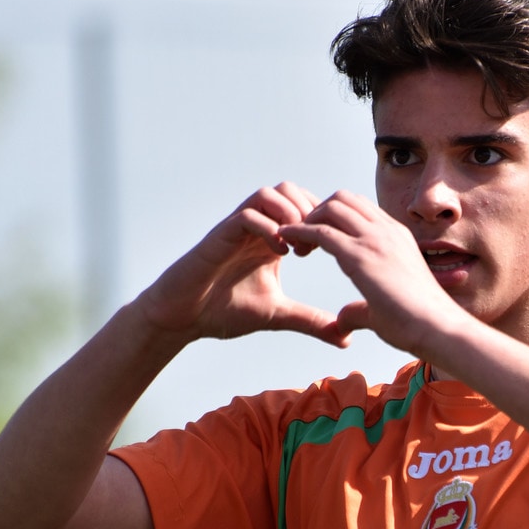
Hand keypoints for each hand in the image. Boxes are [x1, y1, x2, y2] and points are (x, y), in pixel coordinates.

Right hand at [137, 183, 349, 346]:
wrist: (182, 317)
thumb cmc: (224, 309)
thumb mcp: (278, 315)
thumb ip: (311, 321)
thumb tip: (346, 339)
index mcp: (272, 238)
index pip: (304, 206)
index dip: (323, 222)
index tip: (330, 252)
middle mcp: (256, 227)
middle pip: (290, 189)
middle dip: (309, 213)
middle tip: (314, 247)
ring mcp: (237, 228)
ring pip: (269, 193)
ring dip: (290, 215)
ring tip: (297, 248)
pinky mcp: (219, 236)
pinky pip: (246, 214)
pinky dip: (267, 227)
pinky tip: (278, 253)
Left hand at [278, 189, 464, 355]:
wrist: (438, 329)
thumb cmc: (419, 324)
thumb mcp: (383, 311)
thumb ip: (359, 311)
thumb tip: (342, 322)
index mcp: (397, 238)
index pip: (362, 210)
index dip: (336, 218)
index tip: (318, 238)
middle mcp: (387, 232)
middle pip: (344, 198)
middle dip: (319, 211)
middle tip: (303, 236)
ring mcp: (375, 240)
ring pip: (331, 206)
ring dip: (307, 218)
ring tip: (291, 239)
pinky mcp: (360, 255)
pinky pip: (321, 230)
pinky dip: (298, 230)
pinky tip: (283, 238)